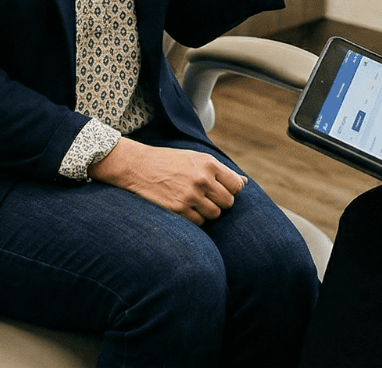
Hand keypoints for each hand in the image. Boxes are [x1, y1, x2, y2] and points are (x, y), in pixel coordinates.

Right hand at [92, 137, 246, 225]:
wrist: (137, 166)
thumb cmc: (168, 162)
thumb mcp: (195, 158)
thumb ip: (220, 171)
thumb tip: (244, 183)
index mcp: (208, 164)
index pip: (236, 186)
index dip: (230, 190)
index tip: (220, 190)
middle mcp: (202, 179)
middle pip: (228, 203)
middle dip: (219, 202)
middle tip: (205, 197)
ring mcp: (190, 195)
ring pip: (215, 214)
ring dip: (207, 212)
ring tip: (193, 202)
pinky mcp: (178, 209)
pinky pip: (199, 222)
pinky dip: (195, 218)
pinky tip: (184, 208)